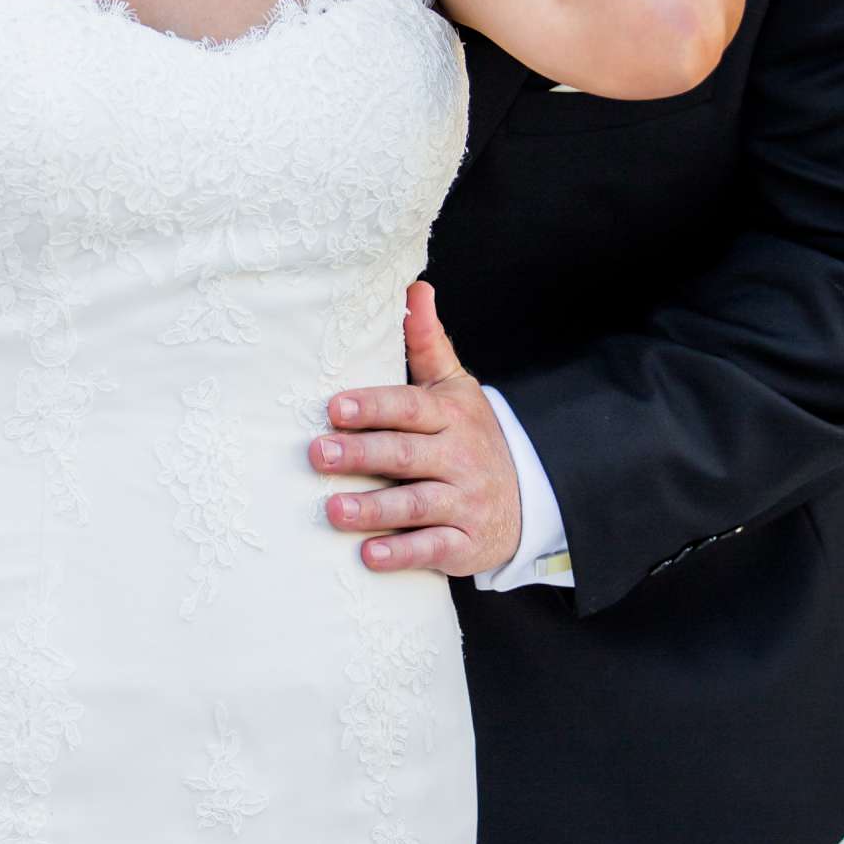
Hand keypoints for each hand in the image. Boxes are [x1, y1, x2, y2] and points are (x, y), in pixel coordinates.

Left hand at [311, 281, 522, 574]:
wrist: (528, 496)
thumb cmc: (470, 434)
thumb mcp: (455, 386)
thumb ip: (428, 343)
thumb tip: (414, 288)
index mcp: (450, 415)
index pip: (409, 408)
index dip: (373, 408)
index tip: (334, 408)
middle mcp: (458, 458)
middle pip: (405, 455)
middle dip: (360, 455)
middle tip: (315, 454)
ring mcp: (464, 502)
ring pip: (416, 505)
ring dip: (373, 508)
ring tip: (332, 509)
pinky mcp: (466, 543)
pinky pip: (433, 549)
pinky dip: (402, 553)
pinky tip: (369, 555)